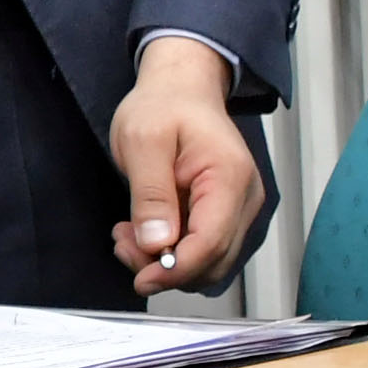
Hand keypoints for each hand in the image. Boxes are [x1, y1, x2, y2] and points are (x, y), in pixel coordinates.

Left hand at [109, 36, 258, 296]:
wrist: (180, 90)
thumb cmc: (163, 106)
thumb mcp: (143, 141)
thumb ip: (150, 194)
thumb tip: (157, 244)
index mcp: (228, 176)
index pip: (211, 242)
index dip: (176, 269)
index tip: (142, 278)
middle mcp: (243, 198)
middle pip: (213, 261)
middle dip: (166, 268)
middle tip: (124, 244)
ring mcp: (237, 209)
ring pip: (208, 263)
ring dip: (166, 263)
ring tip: (128, 235)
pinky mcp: (223, 215)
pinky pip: (201, 250)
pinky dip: (171, 252)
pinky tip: (142, 232)